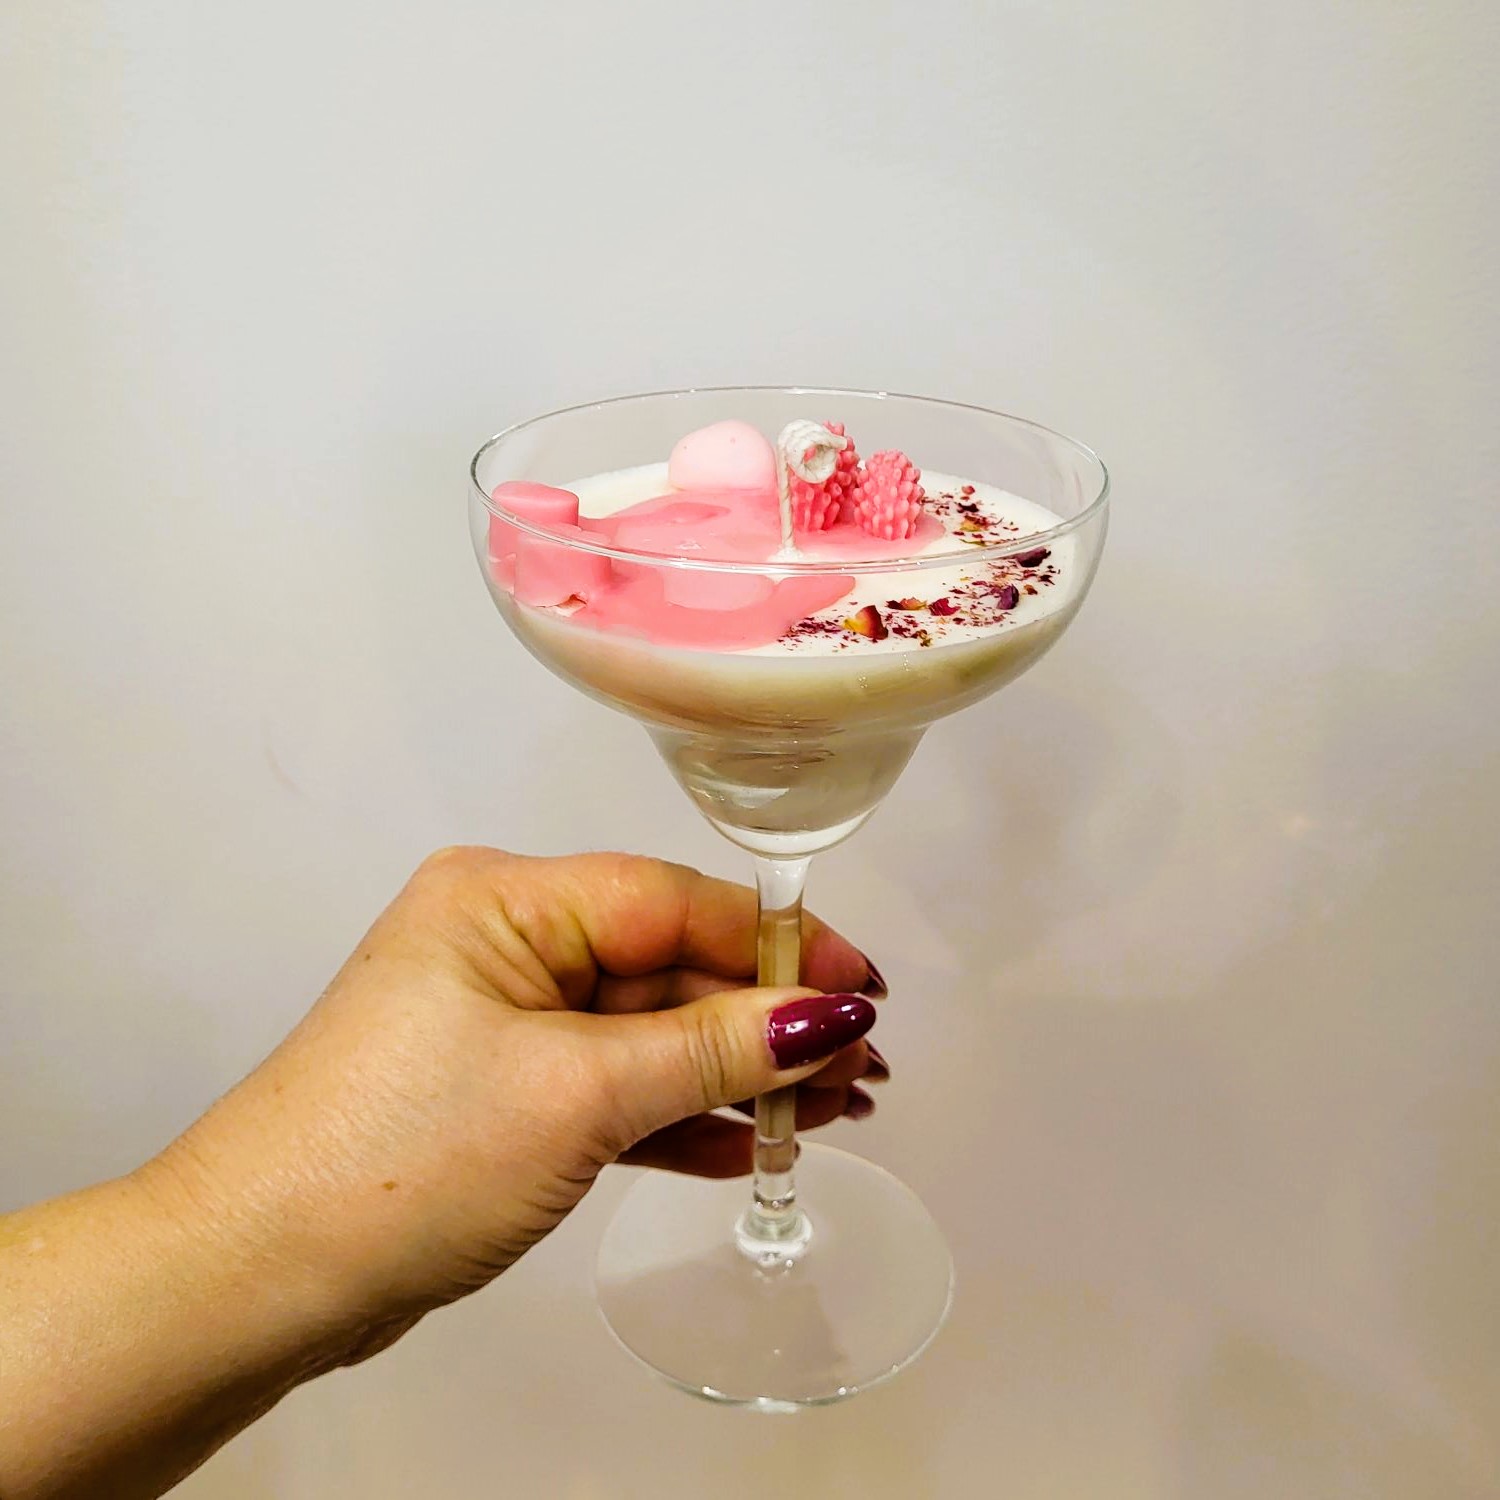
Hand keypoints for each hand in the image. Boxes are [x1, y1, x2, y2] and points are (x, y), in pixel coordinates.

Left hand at [160, 847, 884, 1355]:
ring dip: (737, 1075)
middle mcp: (505, 944)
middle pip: (669, 968)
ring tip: (832, 1110)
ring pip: (650, 1033)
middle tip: (861, 1070)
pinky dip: (680, 1116)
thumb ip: (710, 1051)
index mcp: (505, 902)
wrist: (259, 1279)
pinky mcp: (505, 1092)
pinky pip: (615, 1087)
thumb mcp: (577, 1096)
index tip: (864, 986)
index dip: (778, 944)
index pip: (672, 901)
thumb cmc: (396, 1162)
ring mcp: (504, 1022)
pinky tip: (751, 1143)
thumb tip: (826, 1016)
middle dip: (766, 1023)